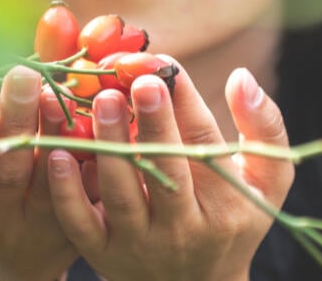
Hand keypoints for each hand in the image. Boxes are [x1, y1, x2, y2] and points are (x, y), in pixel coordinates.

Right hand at [0, 65, 76, 280]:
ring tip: (60, 93)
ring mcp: (36, 228)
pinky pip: (88, 193)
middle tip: (25, 74)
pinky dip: (95, 159)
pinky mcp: (72, 229)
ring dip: (58, 135)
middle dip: (16, 120)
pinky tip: (101, 121)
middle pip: (7, 169)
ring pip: (51, 180)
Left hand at [45, 62, 293, 280]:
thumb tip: (241, 77)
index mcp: (225, 204)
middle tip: (137, 81)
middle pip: (166, 170)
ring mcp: (139, 243)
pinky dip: (67, 190)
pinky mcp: (102, 254)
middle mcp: (183, 228)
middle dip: (152, 123)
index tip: (167, 67)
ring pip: (121, 193)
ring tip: (102, 101)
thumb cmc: (231, 217)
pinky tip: (56, 153)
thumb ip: (264, 127)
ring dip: (108, 145)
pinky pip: (81, 222)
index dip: (186, 103)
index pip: (204, 145)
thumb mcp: (265, 180)